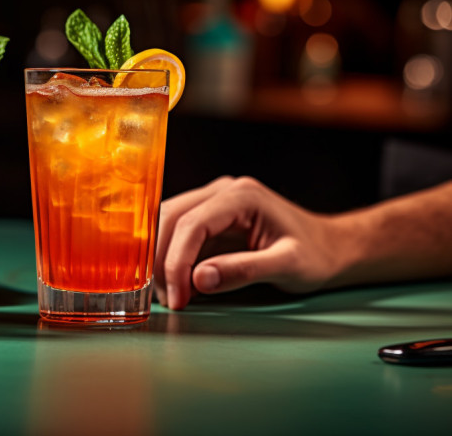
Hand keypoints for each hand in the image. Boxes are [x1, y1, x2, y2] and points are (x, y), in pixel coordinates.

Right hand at [154, 176, 340, 309]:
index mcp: (242, 196)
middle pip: (171, 219)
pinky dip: (170, 258)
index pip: (192, 224)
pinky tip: (178, 284)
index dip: (177, 262)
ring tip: (171, 294)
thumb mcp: (288, 266)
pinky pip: (177, 232)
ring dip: (161, 259)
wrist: (331, 247)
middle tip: (169, 299)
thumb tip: (199, 278)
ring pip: (167, 223)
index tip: (178, 297)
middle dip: (163, 262)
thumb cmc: (317, 255)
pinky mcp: (209, 216)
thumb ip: (245, 270)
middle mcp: (223, 191)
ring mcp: (213, 201)